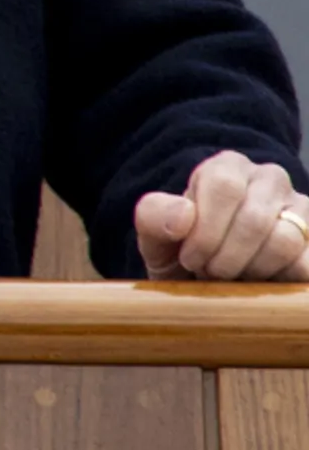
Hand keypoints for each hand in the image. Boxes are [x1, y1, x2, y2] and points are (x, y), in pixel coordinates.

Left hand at [135, 151, 308, 280]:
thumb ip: (154, 217)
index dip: (204, 232)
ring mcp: (300, 209)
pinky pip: (306, 265)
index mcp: (227, 167)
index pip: (223, 186)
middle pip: (255, 220)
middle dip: (226, 258)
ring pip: (285, 242)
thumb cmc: (182, 250)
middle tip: (209, 272)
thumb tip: (184, 215)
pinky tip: (260, 283)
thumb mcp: (155, 236)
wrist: (208, 278)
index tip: (189, 258)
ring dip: (252, 271)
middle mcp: (269, 179)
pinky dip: (280, 281)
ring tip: (233, 276)